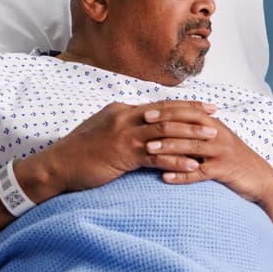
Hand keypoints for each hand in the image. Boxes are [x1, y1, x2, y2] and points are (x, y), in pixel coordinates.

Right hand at [32, 100, 219, 194]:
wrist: (56, 166)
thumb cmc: (79, 152)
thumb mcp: (103, 130)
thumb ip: (123, 126)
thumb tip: (142, 125)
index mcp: (122, 110)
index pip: (160, 105)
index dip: (185, 105)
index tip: (206, 106)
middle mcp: (125, 117)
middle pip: (168, 113)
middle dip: (195, 115)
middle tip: (216, 117)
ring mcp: (124, 135)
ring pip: (166, 132)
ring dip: (191, 136)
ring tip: (212, 139)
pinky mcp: (122, 155)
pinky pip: (156, 156)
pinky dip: (176, 160)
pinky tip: (192, 166)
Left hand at [153, 115, 272, 205]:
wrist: (260, 178)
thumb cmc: (234, 159)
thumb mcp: (219, 140)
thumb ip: (199, 131)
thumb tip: (173, 125)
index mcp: (214, 125)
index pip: (188, 112)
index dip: (167, 111)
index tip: (145, 111)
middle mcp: (218, 135)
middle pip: (188, 126)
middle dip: (164, 125)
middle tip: (142, 126)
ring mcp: (221, 152)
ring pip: (191, 147)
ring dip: (168, 148)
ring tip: (148, 150)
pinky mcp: (224, 170)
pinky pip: (199, 173)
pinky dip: (181, 175)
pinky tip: (165, 178)